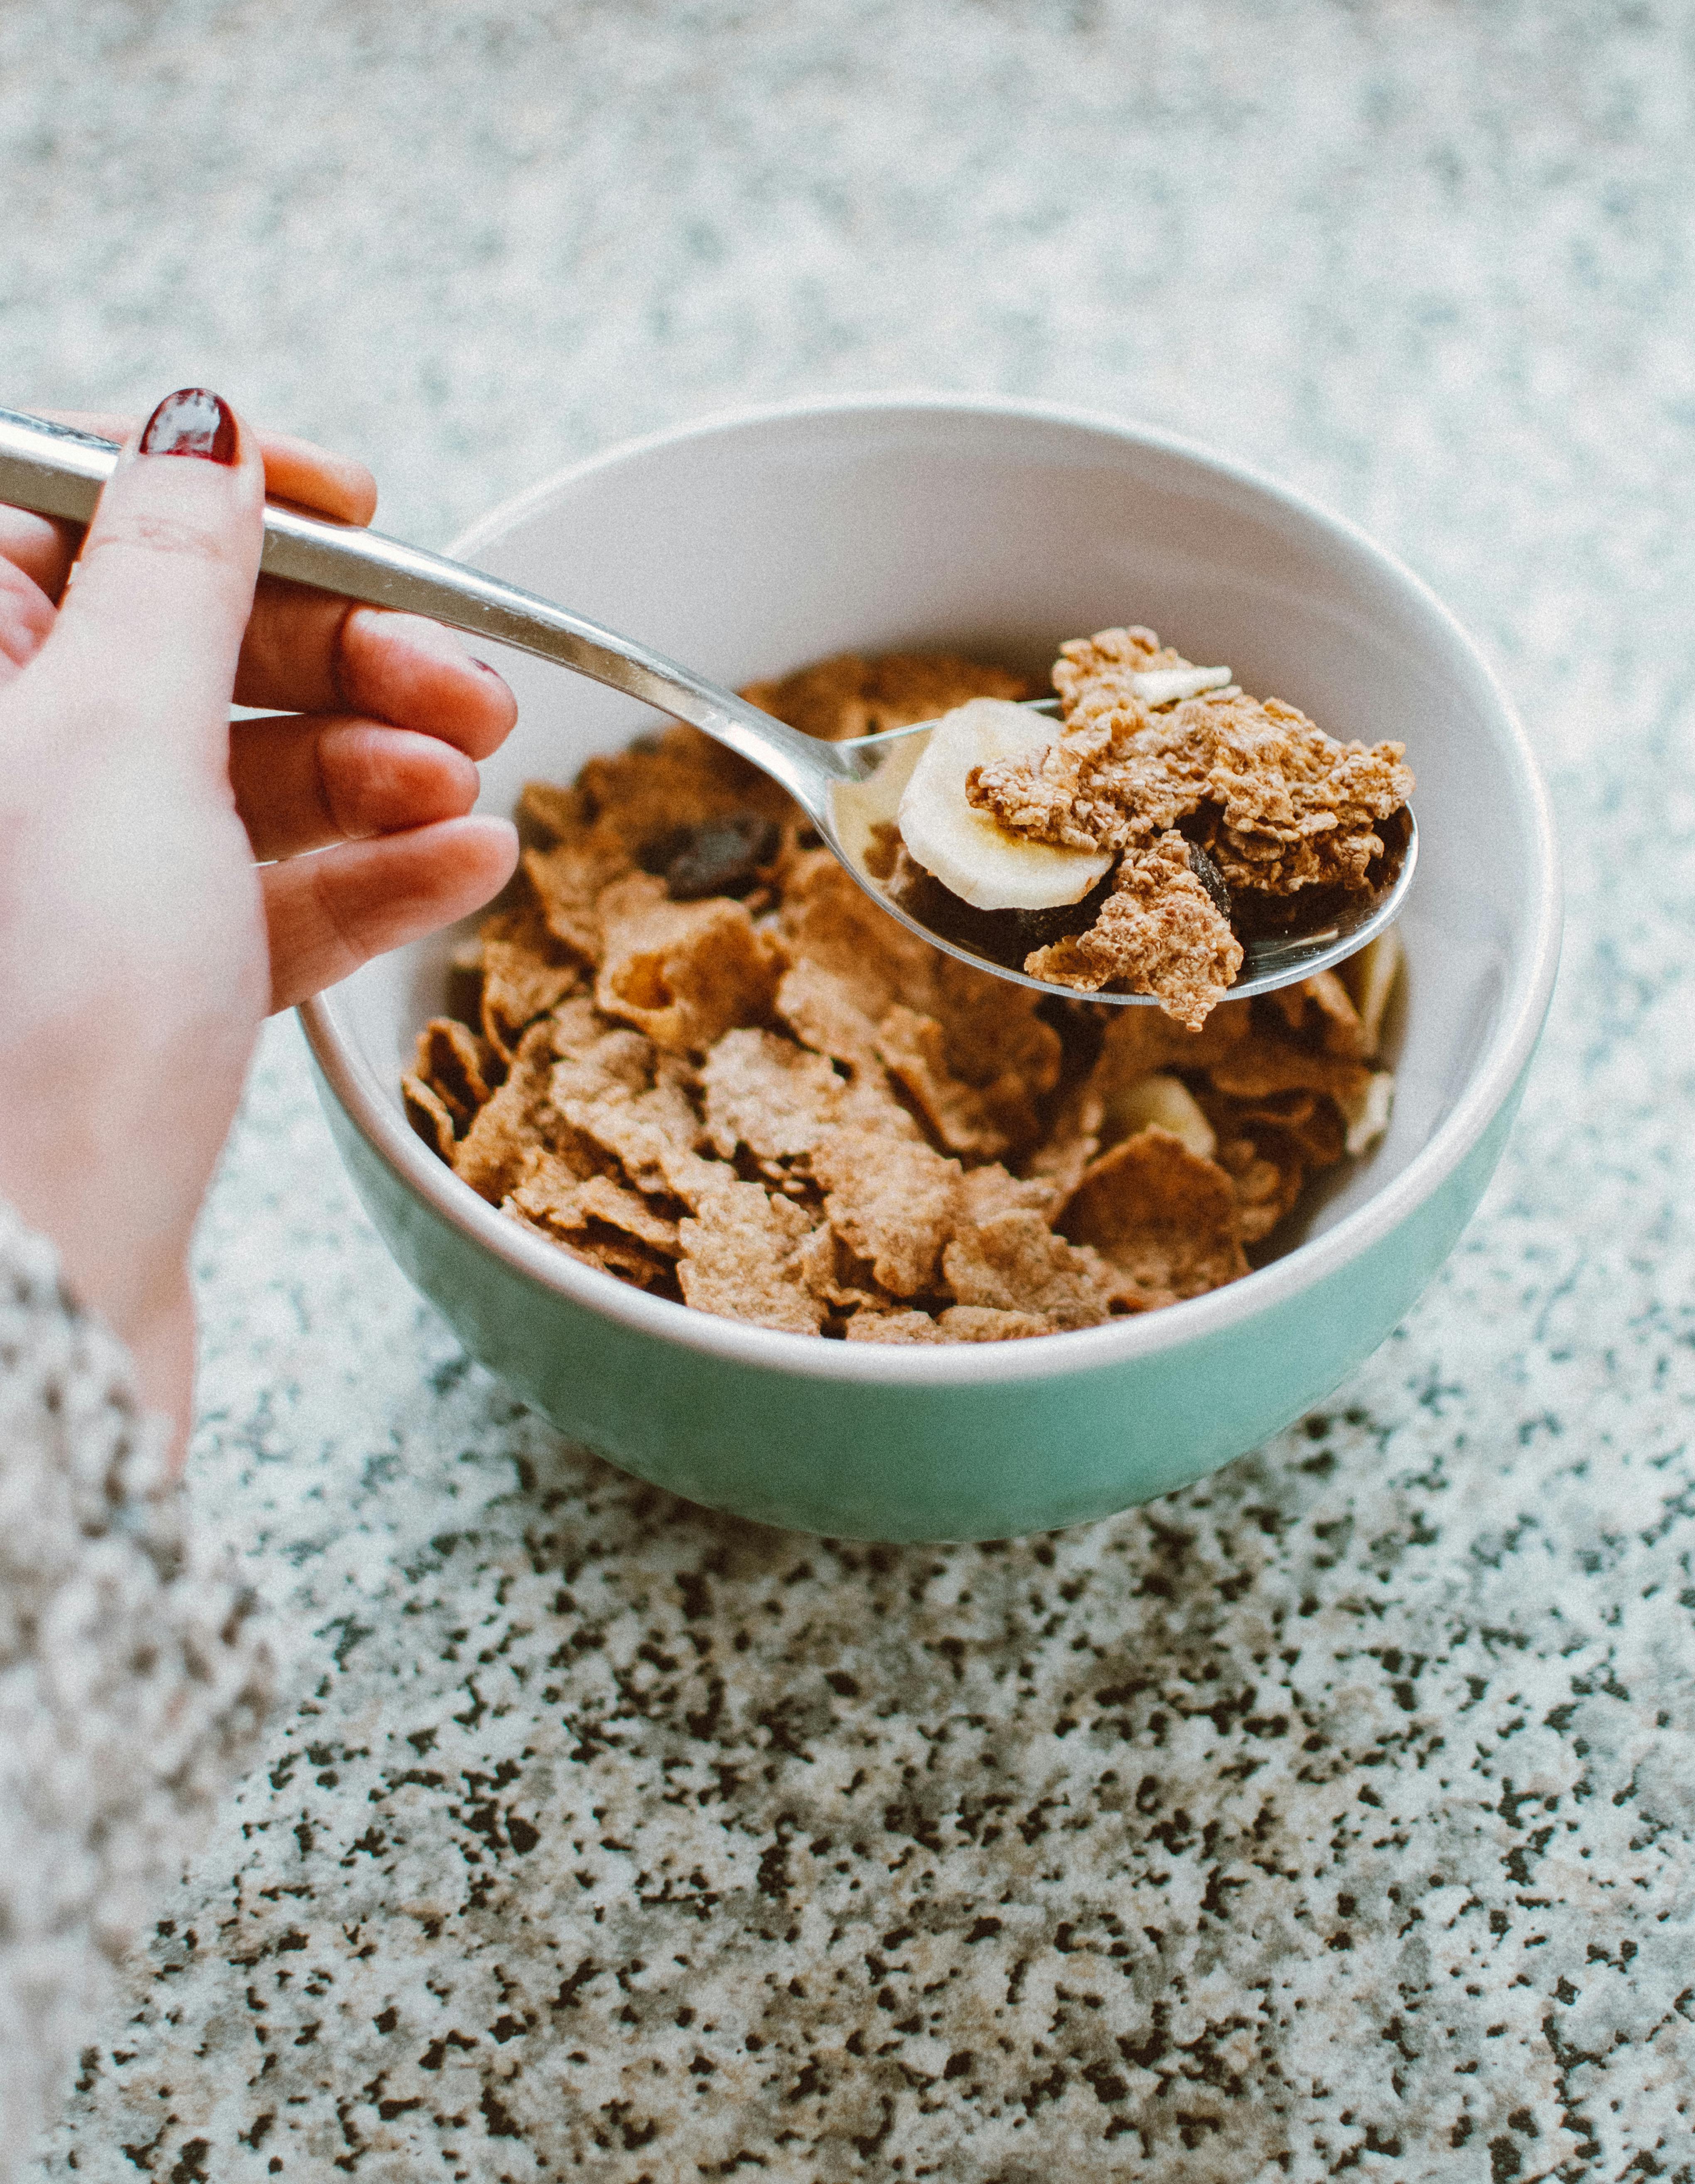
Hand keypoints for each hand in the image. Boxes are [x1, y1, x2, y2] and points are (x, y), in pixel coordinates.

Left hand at [0, 391, 519, 1444]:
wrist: (28, 1303)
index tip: (361, 507)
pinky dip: (371, 876)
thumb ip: (172, 574)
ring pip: (245, 776)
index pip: (78, 508)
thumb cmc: (36, 1017)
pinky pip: (269, 898)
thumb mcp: (111, 743)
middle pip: (189, 645)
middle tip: (474, 683)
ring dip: (379, 768)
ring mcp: (74, 887)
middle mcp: (5, 770)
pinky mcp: (145, 991)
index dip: (227, 493)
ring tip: (476, 785)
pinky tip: (462, 865)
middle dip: (347, 653)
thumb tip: (200, 430)